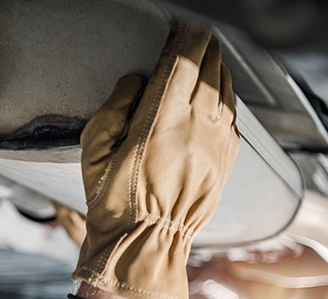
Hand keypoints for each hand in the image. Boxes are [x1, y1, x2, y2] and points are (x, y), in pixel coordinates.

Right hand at [73, 20, 239, 298]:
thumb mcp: (93, 152)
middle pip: (210, 68)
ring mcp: (217, 145)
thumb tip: (138, 80)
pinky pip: (233, 116)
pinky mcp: (227, 161)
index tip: (181, 26)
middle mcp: (196, 127)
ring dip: (217, 67)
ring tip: (207, 55)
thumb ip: (114, 108)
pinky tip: (217, 92)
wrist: (147, 244)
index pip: (182, 62)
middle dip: (203, 46)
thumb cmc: (114, 201)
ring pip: (226, 89)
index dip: (184, 38)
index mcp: (160, 121)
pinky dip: (226, 95)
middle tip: (194, 35)